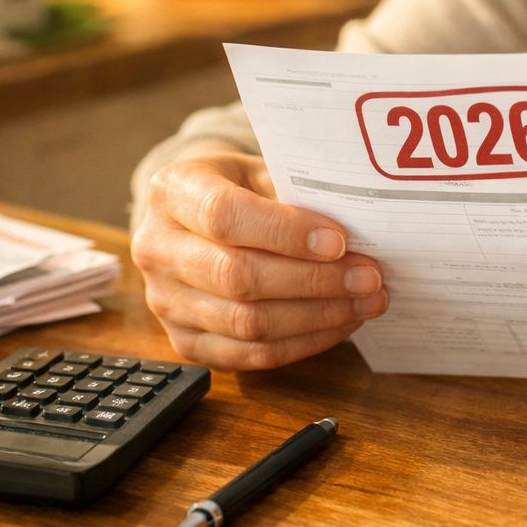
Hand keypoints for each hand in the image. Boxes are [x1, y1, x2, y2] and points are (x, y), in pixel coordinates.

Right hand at [131, 149, 388, 369]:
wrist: (195, 217)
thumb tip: (358, 229)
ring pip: (246, 323)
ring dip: (318, 317)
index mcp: (172, 192)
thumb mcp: (260, 170)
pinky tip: (339, 323)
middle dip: (315, 281)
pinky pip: (248, 355)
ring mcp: (164, 301)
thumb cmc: (239, 188)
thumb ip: (296, 193)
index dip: (286, 233)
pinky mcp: (184, 341)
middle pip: (237, 276)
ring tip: (365, 302)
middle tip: (370, 278)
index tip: (339, 241)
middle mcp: (156, 248)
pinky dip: (303, 343)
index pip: (224, 216)